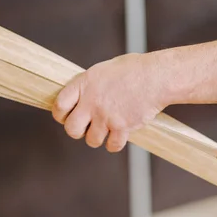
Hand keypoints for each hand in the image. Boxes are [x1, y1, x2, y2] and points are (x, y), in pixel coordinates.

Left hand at [53, 52, 169, 152]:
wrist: (156, 77)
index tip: (67, 117)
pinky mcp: (121, 128)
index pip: (59, 106)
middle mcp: (92, 102)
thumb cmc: (134, 70)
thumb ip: (88, 86)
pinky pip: (112, 146)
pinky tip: (119, 136)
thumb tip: (78, 100)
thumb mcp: (103, 71)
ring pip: (92, 141)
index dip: (61, 115)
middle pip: (71, 129)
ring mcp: (106, 116)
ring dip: (98, 137)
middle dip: (77, 131)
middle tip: (85, 127)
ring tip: (107, 129)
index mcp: (84, 84)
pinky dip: (115, 144)